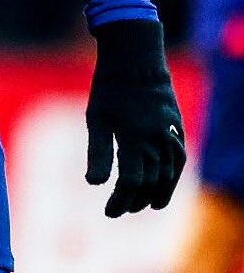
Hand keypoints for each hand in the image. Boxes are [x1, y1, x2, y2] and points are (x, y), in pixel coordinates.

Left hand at [85, 18, 185, 217]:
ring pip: (168, 176)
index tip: (109, 212)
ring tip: (145, 205)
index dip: (120, 202)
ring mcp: (171, 136)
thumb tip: (94, 184)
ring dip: (157, 193)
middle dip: (135, 200)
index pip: (130, 184)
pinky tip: (164, 183)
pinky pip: (179, 162)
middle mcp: (157, 142)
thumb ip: (97, 153)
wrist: (136, 60)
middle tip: (120, 209)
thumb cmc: (110, 89)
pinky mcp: (177, 129)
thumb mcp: (96, 118)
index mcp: (135, 141)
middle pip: (150, 184)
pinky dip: (172, 178)